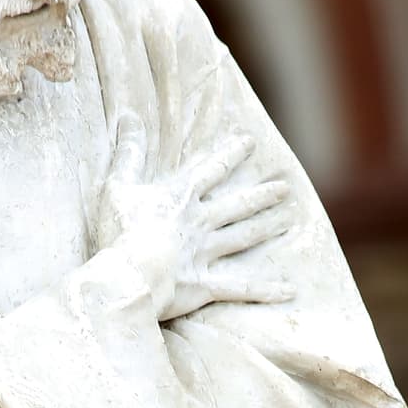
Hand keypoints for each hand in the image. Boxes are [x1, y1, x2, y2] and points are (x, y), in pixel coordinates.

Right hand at [99, 114, 293, 321]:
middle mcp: (200, 223)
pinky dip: (265, 291)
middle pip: (237, 205)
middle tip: (284, 187)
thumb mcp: (118, 186)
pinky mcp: (205, 285)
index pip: (212, 170)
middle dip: (262, 195)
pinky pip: (241, 289)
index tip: (251, 142)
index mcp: (181, 199)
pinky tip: (288, 291)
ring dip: (267, 227)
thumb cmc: (120, 231)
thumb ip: (128, 153)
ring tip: (289, 219)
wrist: (129, 275)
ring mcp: (205, 254)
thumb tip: (129, 117)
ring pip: (243, 237)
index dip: (231, 154)